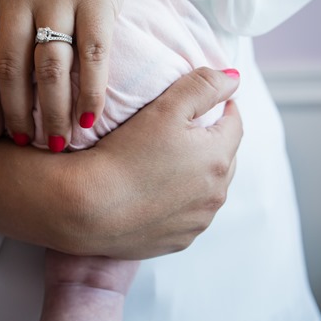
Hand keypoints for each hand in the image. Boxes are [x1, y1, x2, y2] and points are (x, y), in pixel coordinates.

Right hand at [0, 68, 242, 258]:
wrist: (86, 209)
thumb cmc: (123, 154)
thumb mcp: (164, 108)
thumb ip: (203, 86)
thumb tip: (233, 78)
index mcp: (218, 158)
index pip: (234, 123)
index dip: (220, 107)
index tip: (203, 101)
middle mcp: (216, 194)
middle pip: (223, 157)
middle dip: (209, 142)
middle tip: (180, 130)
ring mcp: (198, 222)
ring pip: (207, 189)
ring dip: (196, 174)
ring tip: (165, 162)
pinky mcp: (178, 242)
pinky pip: (187, 216)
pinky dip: (178, 203)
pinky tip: (155, 193)